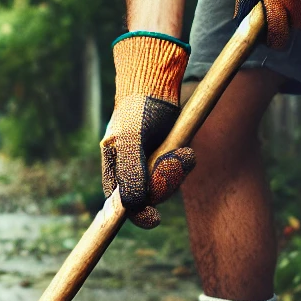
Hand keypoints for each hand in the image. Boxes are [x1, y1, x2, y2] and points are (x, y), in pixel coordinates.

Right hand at [101, 32, 194, 228]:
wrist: (155, 81)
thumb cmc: (137, 107)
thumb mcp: (131, 139)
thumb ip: (131, 172)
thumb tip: (133, 206)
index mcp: (114, 168)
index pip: (122, 203)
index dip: (136, 214)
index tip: (154, 219)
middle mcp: (130, 169)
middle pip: (149, 197)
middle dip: (165, 183)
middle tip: (176, 160)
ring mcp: (149, 163)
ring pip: (166, 185)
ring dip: (178, 171)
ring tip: (184, 153)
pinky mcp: (166, 155)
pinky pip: (178, 172)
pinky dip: (185, 164)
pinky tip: (187, 151)